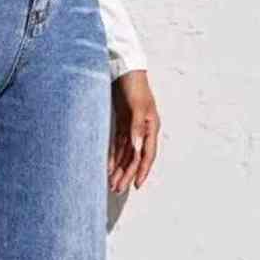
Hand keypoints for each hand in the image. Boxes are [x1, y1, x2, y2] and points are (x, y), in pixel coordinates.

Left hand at [108, 70, 160, 192]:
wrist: (124, 70)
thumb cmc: (134, 86)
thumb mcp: (137, 107)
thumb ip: (137, 128)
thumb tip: (137, 150)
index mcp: (151, 127)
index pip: (147, 155)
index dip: (142, 171)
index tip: (136, 185)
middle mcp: (142, 130)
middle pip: (135, 158)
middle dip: (127, 174)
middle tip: (117, 190)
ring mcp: (132, 128)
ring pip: (126, 154)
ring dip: (120, 169)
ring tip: (112, 184)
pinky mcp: (122, 124)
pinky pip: (118, 145)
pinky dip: (113, 157)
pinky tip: (108, 168)